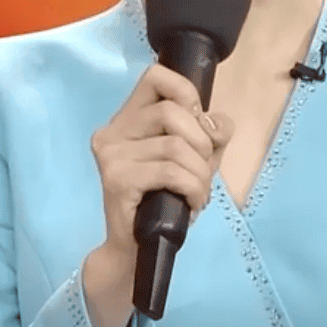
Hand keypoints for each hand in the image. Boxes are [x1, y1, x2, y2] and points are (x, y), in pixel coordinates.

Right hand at [81, 64, 231, 326]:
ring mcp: (111, 155)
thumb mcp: (197, 159)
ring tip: (199, 193)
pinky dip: (194, 187)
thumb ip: (211, 134)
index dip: (187, 93)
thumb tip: (216, 124)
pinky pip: (170, 170)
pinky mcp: (116, 178)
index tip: (199, 125)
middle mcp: (112, 131)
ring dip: (201, 173)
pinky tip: (193, 203)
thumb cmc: (164, 201)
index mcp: (126, 119)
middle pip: (171, 111)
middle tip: (203, 171)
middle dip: (202, 142)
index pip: (155, 76)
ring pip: (175, 144)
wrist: (137, 250)